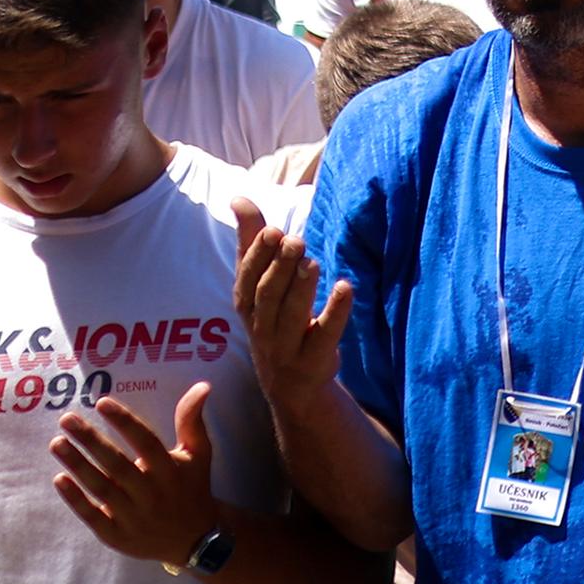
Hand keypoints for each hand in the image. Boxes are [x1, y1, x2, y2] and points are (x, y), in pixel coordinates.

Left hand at [49, 384, 221, 566]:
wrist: (194, 540)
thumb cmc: (191, 487)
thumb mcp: (198, 454)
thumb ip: (192, 420)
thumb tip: (201, 385)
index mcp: (172, 471)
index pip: (147, 443)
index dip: (125, 422)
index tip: (102, 402)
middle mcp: (153, 494)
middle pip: (118, 465)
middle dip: (91, 441)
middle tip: (66, 419)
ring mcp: (134, 517)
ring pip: (102, 489)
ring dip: (77, 465)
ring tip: (56, 443)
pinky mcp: (118, 536)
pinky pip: (93, 516)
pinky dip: (75, 499)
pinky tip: (58, 479)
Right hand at [231, 198, 353, 406]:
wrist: (289, 385)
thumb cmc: (273, 321)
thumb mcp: (259, 285)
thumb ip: (251, 242)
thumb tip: (239, 198)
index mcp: (246, 306)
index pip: (246, 278)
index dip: (257, 255)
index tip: (272, 229)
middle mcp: (260, 327)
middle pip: (267, 296)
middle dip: (280, 267)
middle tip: (296, 240)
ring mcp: (285, 347)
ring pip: (289, 316)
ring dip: (301, 288)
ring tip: (313, 262)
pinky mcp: (313, 361)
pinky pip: (324, 336)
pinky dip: (335, 312)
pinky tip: (345, 287)